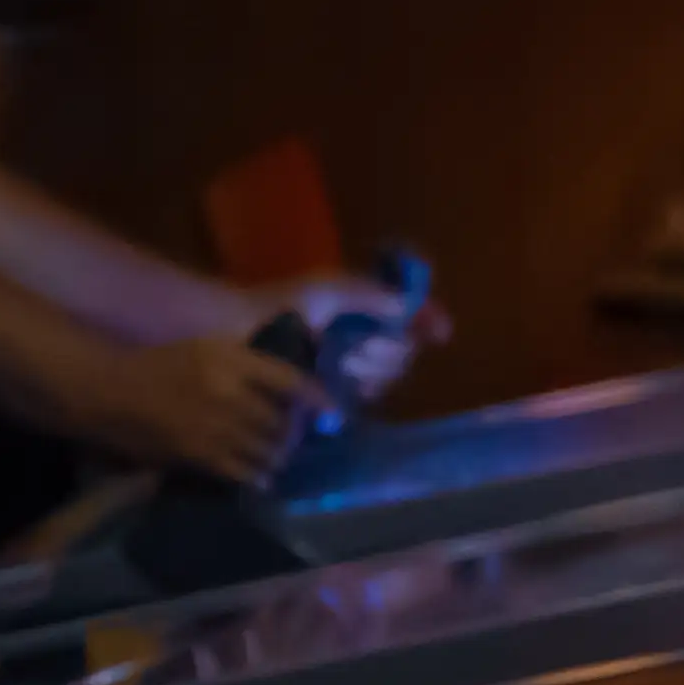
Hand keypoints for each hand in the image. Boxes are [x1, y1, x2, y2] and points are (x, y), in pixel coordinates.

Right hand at [88, 332, 315, 485]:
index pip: (290, 380)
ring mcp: (216, 427)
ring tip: (279, 457)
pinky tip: (261, 478)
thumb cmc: (157, 365)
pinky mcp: (200, 455)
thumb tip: (289, 385)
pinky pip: (242, 471)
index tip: (334, 414)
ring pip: (267, 448)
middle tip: (296, 437)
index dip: (317, 399)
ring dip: (278, 455)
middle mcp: (230, 391)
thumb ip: (245, 362)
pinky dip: (257, 476)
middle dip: (294, 432)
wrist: (109, 392)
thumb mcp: (205, 347)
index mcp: (231, 359)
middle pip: (282, 420)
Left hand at [256, 275, 445, 407]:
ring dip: (370, 367)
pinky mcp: (337, 391)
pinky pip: (366, 393)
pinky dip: (360, 385)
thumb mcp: (329, 291)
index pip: (412, 315)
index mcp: (366, 308)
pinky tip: (343, 379)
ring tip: (342, 360)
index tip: (440, 332)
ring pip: (387, 373)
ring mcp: (351, 365)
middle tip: (360, 346)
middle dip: (387, 349)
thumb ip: (371, 295)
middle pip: (403, 350)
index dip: (429, 320)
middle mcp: (364, 337)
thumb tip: (409, 304)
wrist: (243, 334)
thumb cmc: (284, 305)